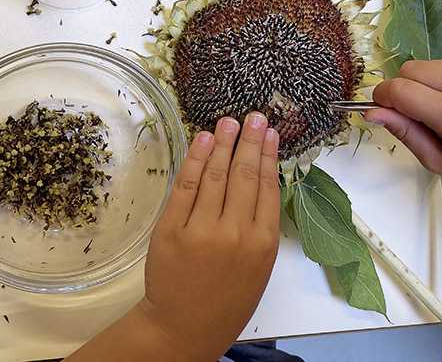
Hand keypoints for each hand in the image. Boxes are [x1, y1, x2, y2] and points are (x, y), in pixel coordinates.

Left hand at [136, 112, 280, 359]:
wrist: (185, 325)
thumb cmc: (227, 298)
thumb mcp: (259, 266)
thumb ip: (260, 225)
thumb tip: (260, 180)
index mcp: (262, 243)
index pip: (268, 187)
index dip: (268, 155)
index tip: (269, 134)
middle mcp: (235, 233)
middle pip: (244, 175)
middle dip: (249, 141)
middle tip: (253, 116)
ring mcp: (201, 230)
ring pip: (215, 175)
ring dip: (223, 144)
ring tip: (229, 122)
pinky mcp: (171, 229)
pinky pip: (186, 186)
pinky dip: (195, 160)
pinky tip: (203, 141)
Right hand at [364, 58, 441, 231]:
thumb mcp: (437, 160)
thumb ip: (403, 132)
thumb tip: (371, 113)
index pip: (400, 91)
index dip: (383, 99)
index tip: (382, 112)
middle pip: (408, 70)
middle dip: (401, 90)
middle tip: (413, 115)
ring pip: (424, 65)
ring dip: (420, 84)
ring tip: (438, 110)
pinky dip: (438, 80)